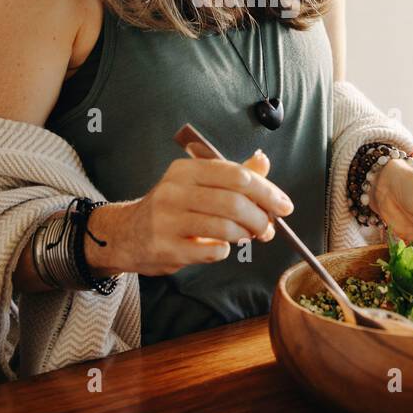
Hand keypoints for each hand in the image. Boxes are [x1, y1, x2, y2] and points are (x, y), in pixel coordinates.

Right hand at [85, 150, 292, 276]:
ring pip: (224, 228)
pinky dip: (226, 251)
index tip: (284, 206)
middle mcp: (173, 191)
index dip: (266, 191)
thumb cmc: (171, 208)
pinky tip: (223, 247)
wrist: (127, 234)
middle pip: (233, 202)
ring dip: (246, 235)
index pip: (236, 175)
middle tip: (270, 228)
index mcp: (185, 170)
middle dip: (261, 218)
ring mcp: (167, 220)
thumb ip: (232, 175)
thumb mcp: (197, 184)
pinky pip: (211, 251)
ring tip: (249, 237)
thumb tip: (263, 161)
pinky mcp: (165, 247)